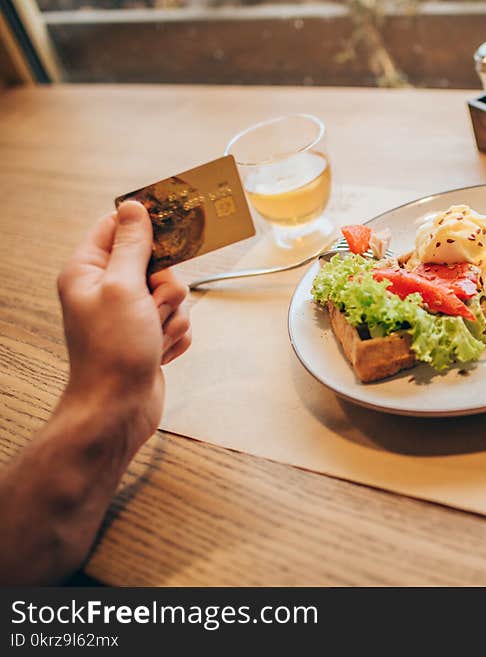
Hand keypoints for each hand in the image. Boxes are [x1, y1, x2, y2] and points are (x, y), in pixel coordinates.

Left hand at [57, 200, 190, 457]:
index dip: (146, 227)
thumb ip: (131, 245)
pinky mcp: (147, 335)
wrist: (118, 408)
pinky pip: (177, 321)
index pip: (118, 228)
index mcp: (89, 271)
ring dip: (172, 314)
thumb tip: (134, 207)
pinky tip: (158, 350)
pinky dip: (174, 335)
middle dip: (166, 286)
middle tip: (152, 304)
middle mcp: (107, 290)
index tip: (172, 229)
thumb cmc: (112, 352)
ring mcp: (128, 314)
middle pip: (156, 263)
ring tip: (152, 335)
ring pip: (173, 294)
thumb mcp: (123, 287)